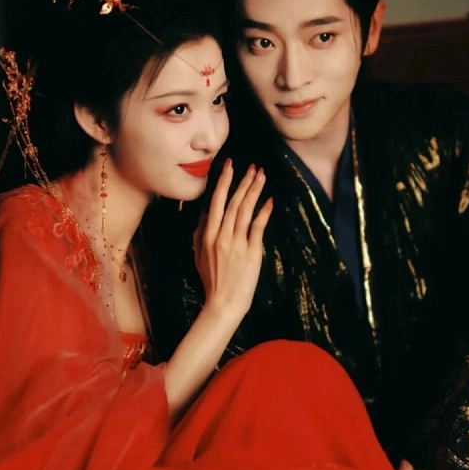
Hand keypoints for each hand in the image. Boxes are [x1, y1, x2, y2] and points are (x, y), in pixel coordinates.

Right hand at [194, 159, 272, 321]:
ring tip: (261, 176)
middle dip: (243, 182)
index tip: (230, 166)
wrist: (224, 302)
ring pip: (245, 210)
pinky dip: (264, 212)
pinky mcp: (251, 251)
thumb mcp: (198, 256)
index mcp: (207, 235)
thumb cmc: (212, 281)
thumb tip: (204, 214)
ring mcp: (237, 243)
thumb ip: (199, 234)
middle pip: (233, 202)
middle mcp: (221, 236)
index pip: (216, 202)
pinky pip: (258, 227)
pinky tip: (269, 200)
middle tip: (253, 166)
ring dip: (254, 191)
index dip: (224, 182)